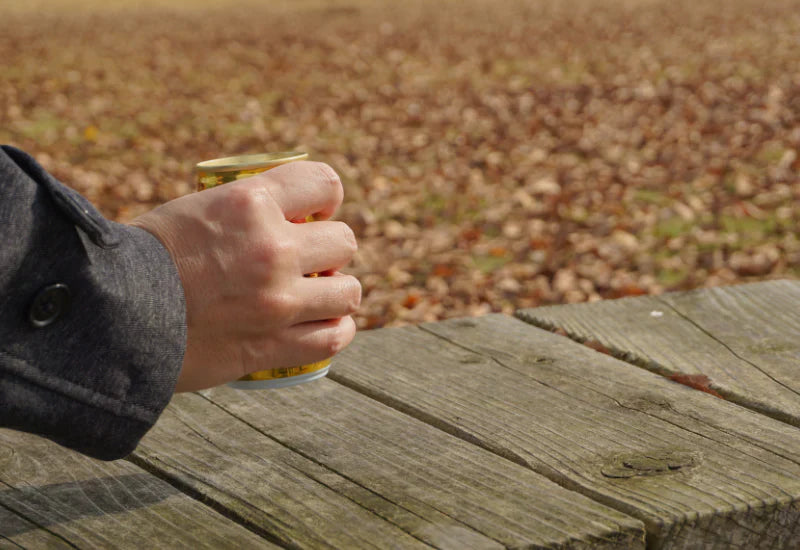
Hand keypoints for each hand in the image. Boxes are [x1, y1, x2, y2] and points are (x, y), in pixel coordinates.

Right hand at [130, 161, 360, 391]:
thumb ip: (243, 211)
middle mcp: (272, 249)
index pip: (325, 182)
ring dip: (336, 291)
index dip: (327, 197)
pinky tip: (327, 326)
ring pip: (347, 291)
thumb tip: (278, 213)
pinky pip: (333, 337)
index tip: (316, 213)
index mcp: (250, 203)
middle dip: (331, 249)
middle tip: (311, 260)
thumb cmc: (144, 258)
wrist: (110, 315)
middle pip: (344, 241)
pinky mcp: (272, 345)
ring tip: (319, 296)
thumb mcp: (195, 210)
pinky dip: (336, 331)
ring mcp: (278, 300)